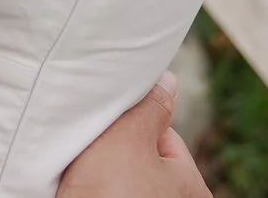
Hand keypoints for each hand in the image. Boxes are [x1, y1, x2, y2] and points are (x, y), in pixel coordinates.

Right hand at [56, 74, 209, 197]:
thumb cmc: (110, 193)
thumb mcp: (128, 135)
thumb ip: (150, 106)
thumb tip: (167, 81)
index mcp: (191, 189)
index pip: (164, 138)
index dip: (132, 126)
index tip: (108, 126)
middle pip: (139, 162)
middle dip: (114, 152)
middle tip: (92, 150)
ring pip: (118, 181)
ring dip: (99, 173)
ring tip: (82, 172)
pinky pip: (102, 194)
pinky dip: (89, 190)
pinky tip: (76, 188)